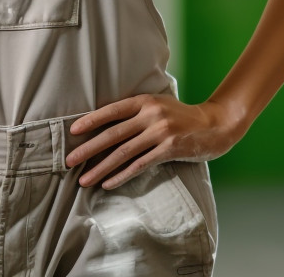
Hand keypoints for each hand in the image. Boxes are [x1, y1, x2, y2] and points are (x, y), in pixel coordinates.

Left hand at [65, 94, 242, 188]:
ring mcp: (160, 132)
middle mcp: (150, 114)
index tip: (72, 132)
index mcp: (144, 101)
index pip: (111, 111)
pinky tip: (108, 183)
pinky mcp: (169, 149)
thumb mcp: (158, 105)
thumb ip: (137, 111)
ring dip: (101, 167)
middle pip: (113, 134)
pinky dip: (122, 175)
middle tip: (69, 161)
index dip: (91, 121)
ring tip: (84, 180)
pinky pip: (140, 165)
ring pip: (123, 152)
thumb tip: (107, 125)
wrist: (215, 125)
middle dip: (88, 149)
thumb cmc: (181, 116)